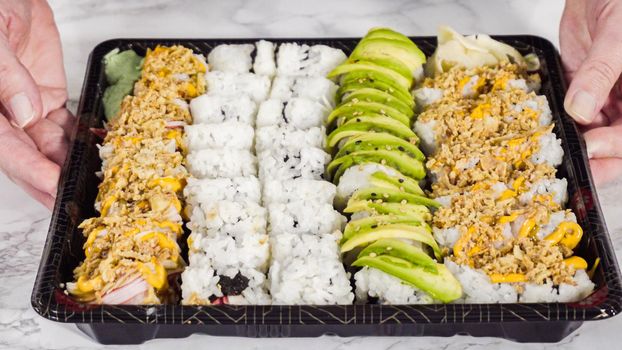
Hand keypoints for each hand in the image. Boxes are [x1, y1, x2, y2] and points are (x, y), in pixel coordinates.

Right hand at [0, 0, 71, 208]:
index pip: (5, 147)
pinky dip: (80, 139)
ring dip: (68, 165)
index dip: (28, 169)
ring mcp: (26, 106)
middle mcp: (2, 112)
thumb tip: (24, 113)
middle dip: (49, 181)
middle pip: (26, 155)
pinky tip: (94, 155)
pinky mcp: (47, 96)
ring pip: (48, 145)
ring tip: (89, 186)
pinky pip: (65, 124)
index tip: (51, 185)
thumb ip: (6, 76)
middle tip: (72, 204)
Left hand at [561, 0, 621, 185]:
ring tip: (549, 150)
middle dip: (595, 155)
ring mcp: (608, 95)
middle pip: (616, 140)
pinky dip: (559, 119)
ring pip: (593, 130)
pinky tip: (544, 128)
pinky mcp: (584, 87)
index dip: (617, 146)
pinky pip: (572, 110)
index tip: (591, 147)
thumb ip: (601, 72)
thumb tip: (581, 110)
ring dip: (573, 141)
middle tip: (567, 162)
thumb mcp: (618, 35)